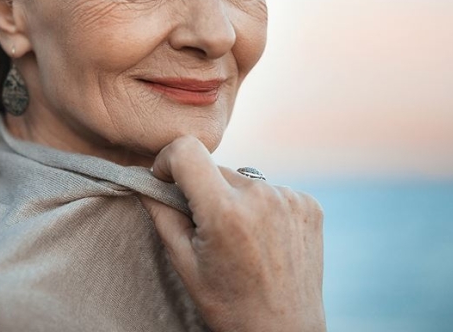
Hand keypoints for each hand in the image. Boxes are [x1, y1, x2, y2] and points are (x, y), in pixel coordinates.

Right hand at [138, 136, 325, 331]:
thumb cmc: (229, 303)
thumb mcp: (183, 262)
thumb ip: (160, 212)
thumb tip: (143, 177)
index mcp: (225, 212)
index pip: (186, 150)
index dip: (167, 161)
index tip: (165, 181)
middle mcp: (261, 196)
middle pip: (214, 167)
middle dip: (202, 189)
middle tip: (205, 228)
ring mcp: (290, 198)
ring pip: (242, 178)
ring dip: (233, 197)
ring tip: (240, 238)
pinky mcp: (309, 203)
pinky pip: (270, 189)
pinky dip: (260, 206)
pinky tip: (264, 238)